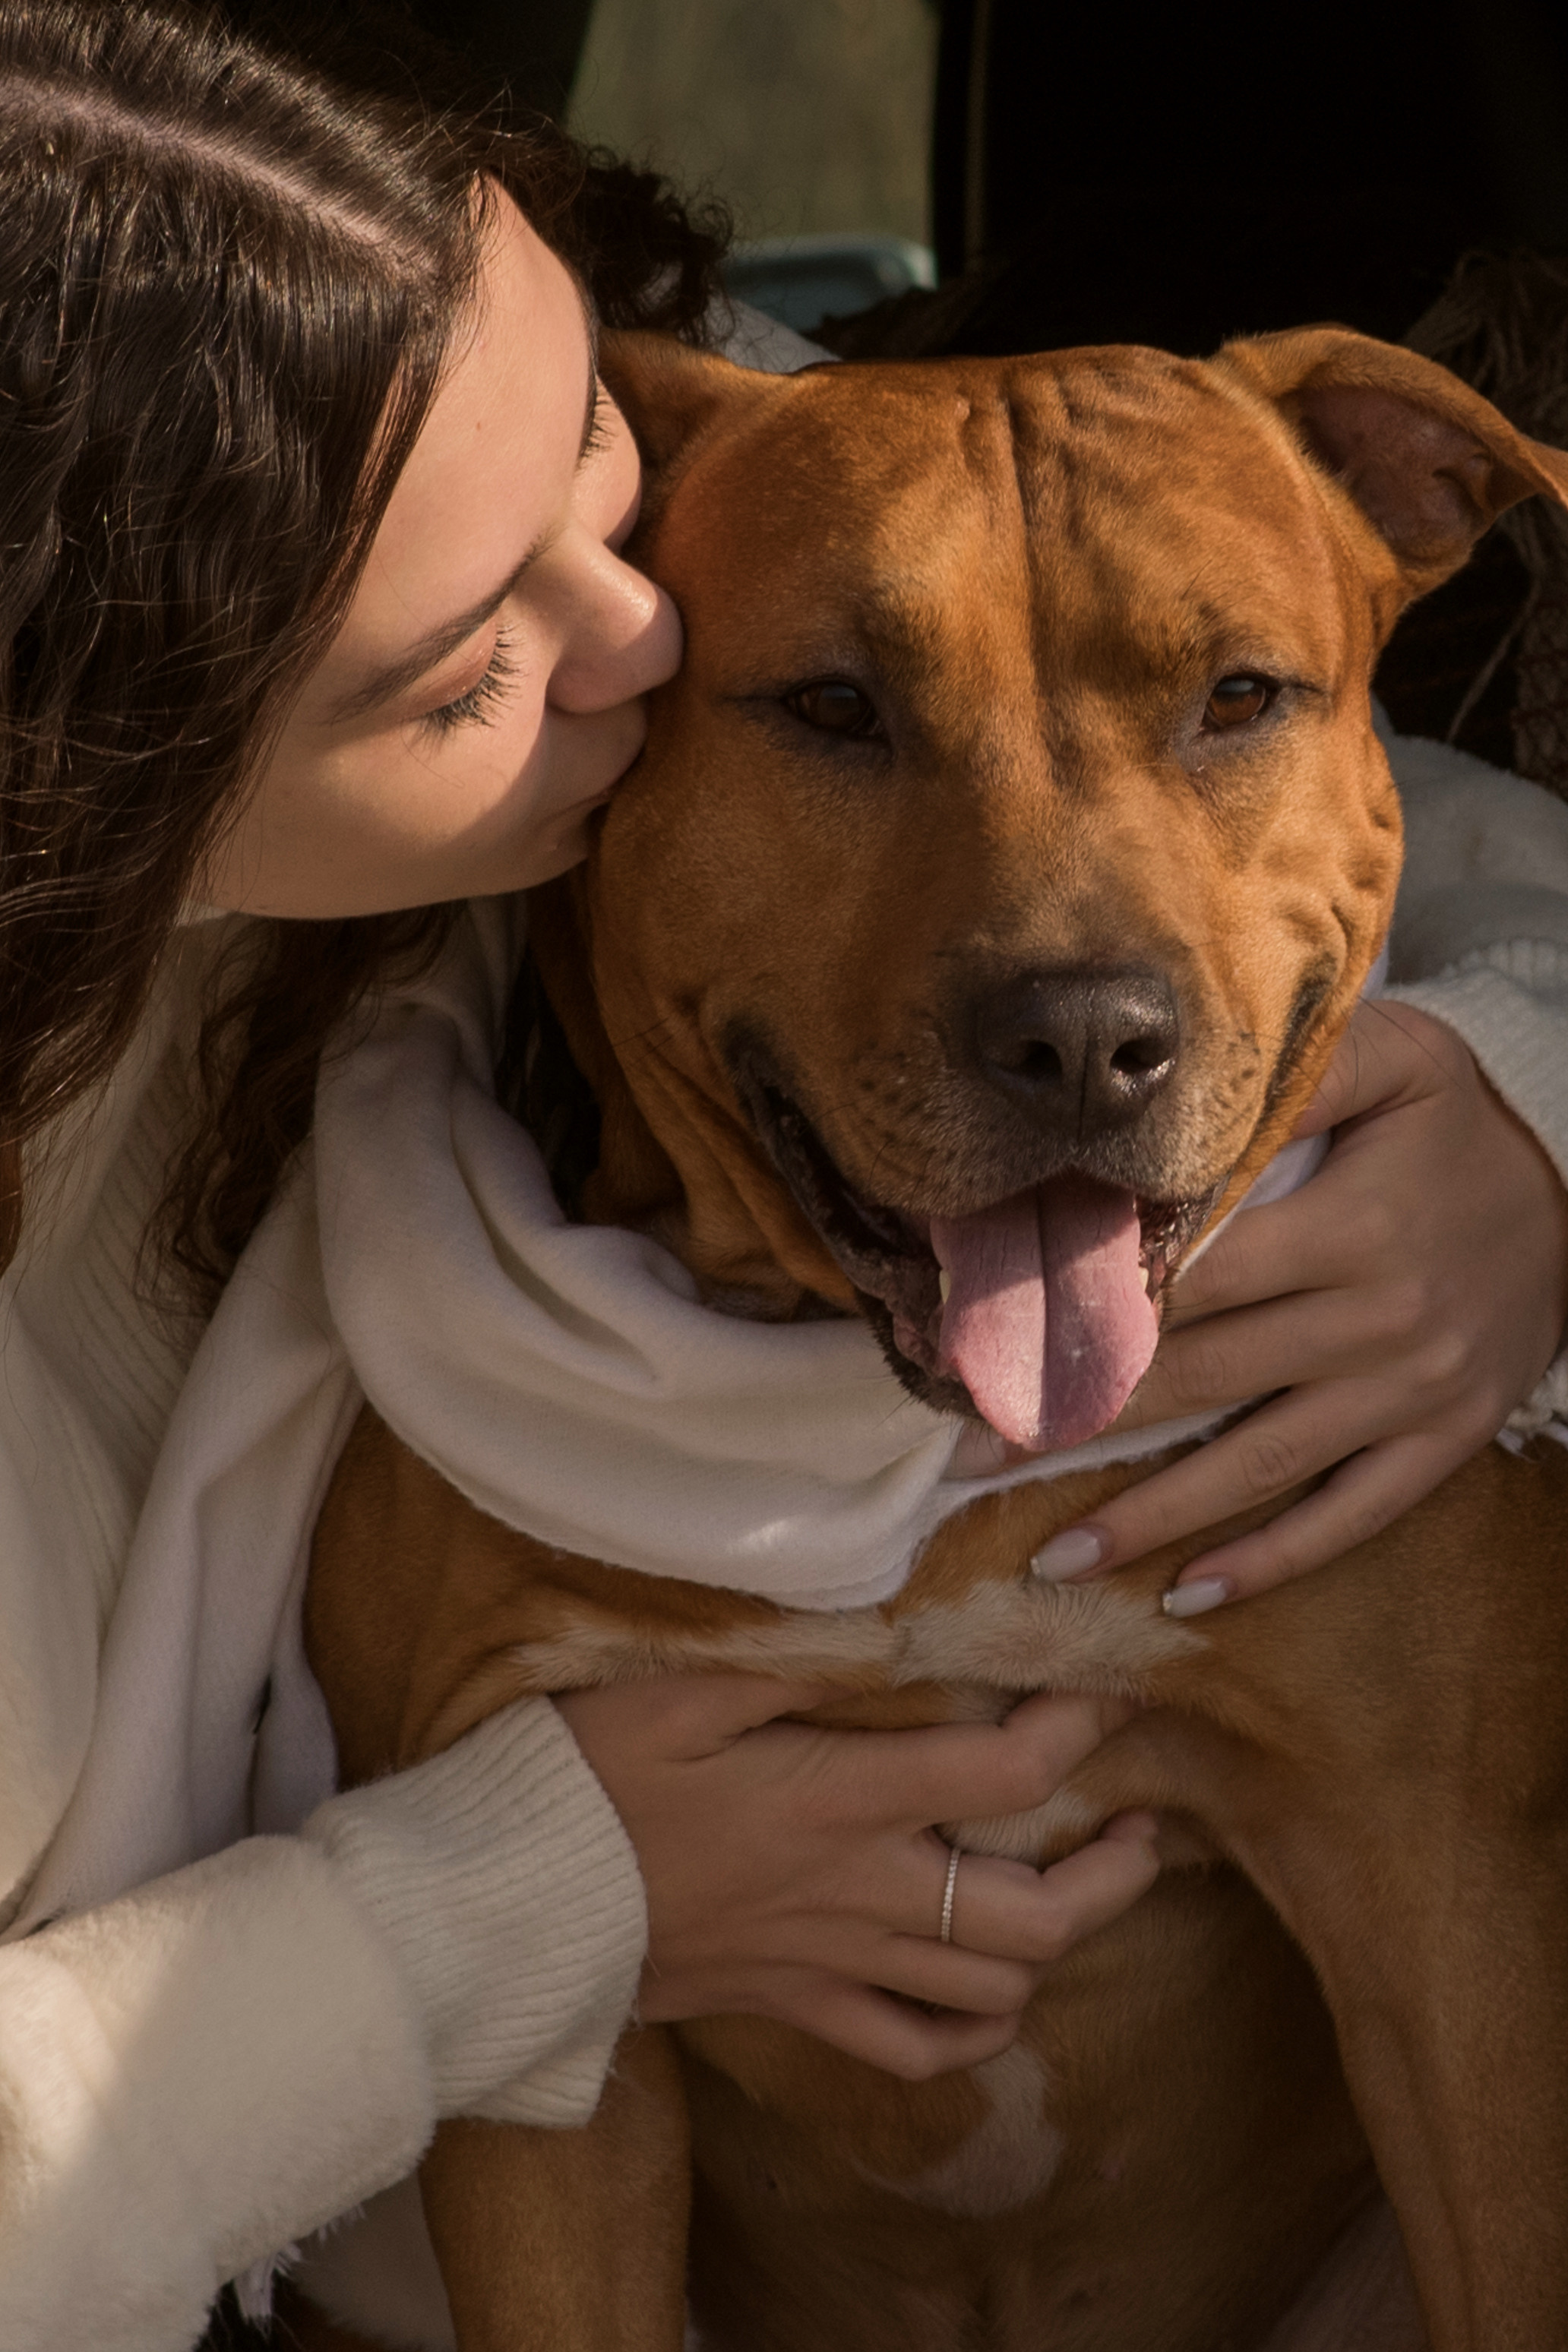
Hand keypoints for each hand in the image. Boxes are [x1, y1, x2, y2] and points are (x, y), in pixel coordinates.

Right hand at [556, 1674, 1157, 2079]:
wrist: (510, 1908)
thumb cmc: (586, 1779)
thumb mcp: (681, 1687)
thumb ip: (793, 1658)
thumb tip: (889, 1618)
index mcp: (840, 1801)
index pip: (1003, 1777)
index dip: (1077, 1731)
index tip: (1110, 1690)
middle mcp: (857, 1892)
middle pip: (1036, 1916)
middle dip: (1112, 1874)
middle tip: (1139, 1824)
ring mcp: (829, 1962)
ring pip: (991, 1989)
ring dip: (1056, 1946)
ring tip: (1081, 1892)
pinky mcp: (791, 2006)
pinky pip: (910, 2051)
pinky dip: (969, 2033)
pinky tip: (989, 1997)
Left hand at [1034, 1002, 1567, 1609]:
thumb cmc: (1460, 1124)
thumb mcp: (1396, 1061)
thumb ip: (1295, 1076)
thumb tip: (1176, 1096)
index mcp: (1351, 1227)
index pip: (1193, 1280)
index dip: (1091, 1318)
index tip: (997, 1354)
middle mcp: (1376, 1321)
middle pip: (1200, 1380)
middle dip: (1079, 1423)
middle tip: (972, 1462)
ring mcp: (1410, 1394)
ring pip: (1257, 1465)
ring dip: (1151, 1518)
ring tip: (1051, 1560)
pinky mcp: (1441, 1442)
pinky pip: (1350, 1515)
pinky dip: (1273, 1562)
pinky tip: (1191, 1596)